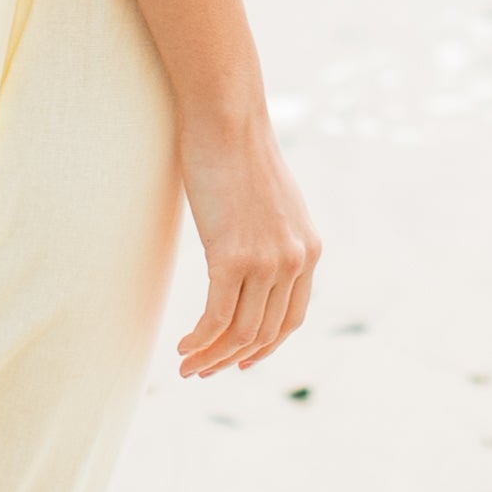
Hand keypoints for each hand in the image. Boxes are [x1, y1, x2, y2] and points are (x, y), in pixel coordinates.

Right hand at [174, 113, 318, 380]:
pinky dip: (199, 341)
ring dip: (211, 357)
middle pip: (264, 332)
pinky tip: (182, 347)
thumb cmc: (238, 152)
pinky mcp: (232, 257)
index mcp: (309, 249)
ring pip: (240, 332)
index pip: (292, 318)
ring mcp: (266, 261)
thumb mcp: (271, 202)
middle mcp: (295, 260)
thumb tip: (251, 257)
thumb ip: (272, 235)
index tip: (240, 360)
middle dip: (231, 359)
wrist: (227, 119)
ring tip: (187, 367)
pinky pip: (216, 318)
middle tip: (203, 371)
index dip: (265, 347)